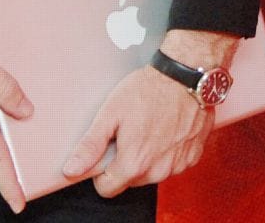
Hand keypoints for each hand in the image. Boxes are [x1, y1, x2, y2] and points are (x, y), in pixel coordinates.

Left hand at [62, 29, 238, 196]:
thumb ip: (90, 146)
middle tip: (130, 133)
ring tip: (150, 128)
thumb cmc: (149, 90)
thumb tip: (71, 170)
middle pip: (131, 181)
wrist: (187, 75)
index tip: (108, 151)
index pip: (107, 189)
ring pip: (153, 173)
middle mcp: (158, 170)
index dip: (102, 172)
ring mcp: (178, 165)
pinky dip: (168, 152)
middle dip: (127, 162)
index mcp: (134, 163)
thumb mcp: (111, 113)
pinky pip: (173, 164)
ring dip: (149, 158)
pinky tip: (167, 130)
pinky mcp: (193, 156)